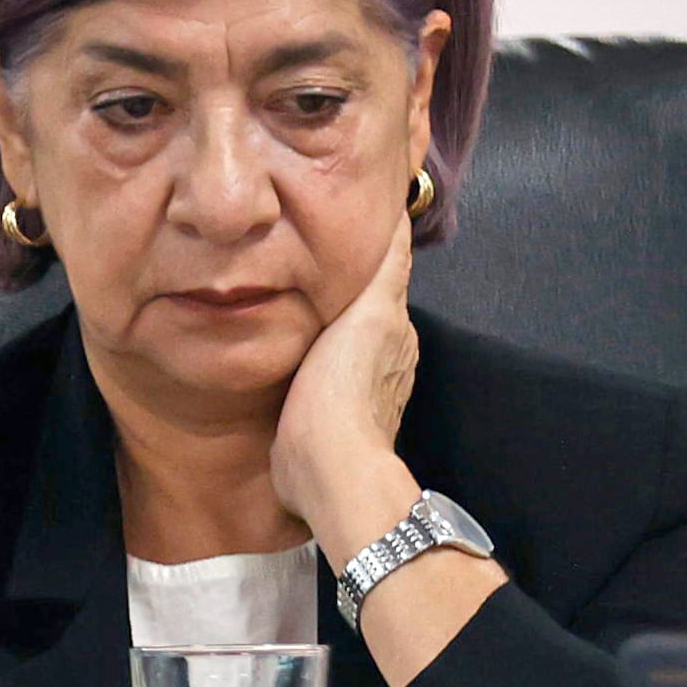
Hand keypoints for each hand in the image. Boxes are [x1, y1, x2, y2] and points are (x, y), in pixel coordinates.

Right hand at [271, 219, 424, 562]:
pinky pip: (321, 368)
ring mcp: (359, 388)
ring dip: (326, 318)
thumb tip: (399, 220)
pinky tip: (287, 344)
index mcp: (393, 329)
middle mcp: (386, 357)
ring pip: (344, 338)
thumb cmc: (342, 391)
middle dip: (344, 282)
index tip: (346, 223)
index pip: (386, 278)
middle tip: (309, 250)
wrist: (326, 466)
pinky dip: (311, 349)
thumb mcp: (370, 315)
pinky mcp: (327, 414)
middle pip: (365, 307)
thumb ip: (385, 269)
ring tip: (290, 290)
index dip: (370, 251)